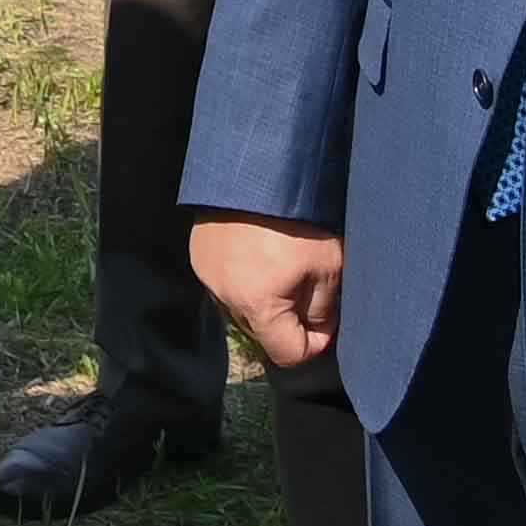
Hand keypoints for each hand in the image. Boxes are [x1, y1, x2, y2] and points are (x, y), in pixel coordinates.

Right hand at [191, 211, 344, 370]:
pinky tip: (256, 253)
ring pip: (242, 309)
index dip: (314, 344)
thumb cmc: (299, 220)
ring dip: (263, 300)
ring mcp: (207, 277)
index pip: (288, 355)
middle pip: (263, 332)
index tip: (327, 320)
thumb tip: (317, 328)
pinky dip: (243, 279)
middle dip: (288, 319)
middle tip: (307, 287)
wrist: (257, 171)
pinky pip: (225, 284)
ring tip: (280, 267)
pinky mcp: (198, 257)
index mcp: (258, 305)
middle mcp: (225, 298)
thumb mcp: (328, 267)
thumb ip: (324, 309)